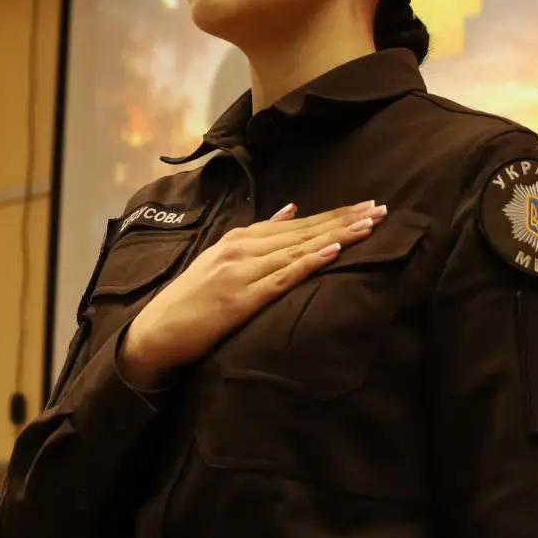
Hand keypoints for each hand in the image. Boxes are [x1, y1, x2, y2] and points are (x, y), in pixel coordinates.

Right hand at [118, 201, 386, 388]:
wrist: (156, 332)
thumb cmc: (192, 299)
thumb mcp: (222, 258)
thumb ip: (259, 236)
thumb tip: (292, 210)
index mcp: (240, 239)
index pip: (298, 224)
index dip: (334, 215)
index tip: (366, 206)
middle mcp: (242, 249)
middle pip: (304, 232)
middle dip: (344, 220)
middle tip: (380, 209)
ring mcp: (241, 273)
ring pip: (298, 250)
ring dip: (336, 236)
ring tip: (368, 226)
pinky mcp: (241, 300)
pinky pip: (281, 279)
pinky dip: (307, 264)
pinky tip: (332, 253)